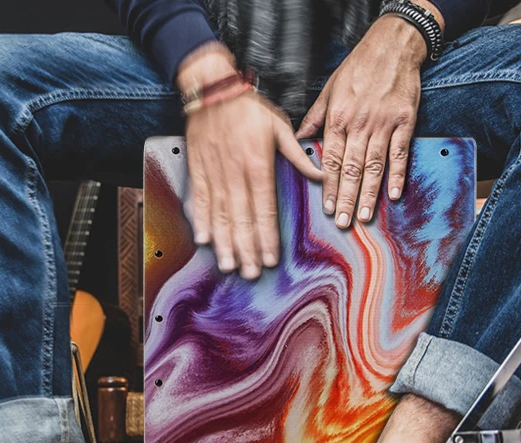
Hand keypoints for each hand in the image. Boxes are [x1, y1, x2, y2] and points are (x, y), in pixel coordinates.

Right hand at [178, 45, 321, 279]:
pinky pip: (199, 200)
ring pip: (219, 215)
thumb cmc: (248, 108)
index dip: (267, 237)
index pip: (264, 210)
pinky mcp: (198, 170)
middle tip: (249, 272)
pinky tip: (204, 239)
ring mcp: (214, 173)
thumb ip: (299, 155)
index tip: (269, 258)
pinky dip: (201, 220)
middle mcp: (235, 173)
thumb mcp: (280, 127)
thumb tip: (322, 173)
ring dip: (224, 242)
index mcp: (258, 165)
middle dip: (246, 249)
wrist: (214, 91)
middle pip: (241, 219)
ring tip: (229, 264)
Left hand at [295, 9, 438, 227]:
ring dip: (369, 194)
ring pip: (374, 165)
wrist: (392, 46)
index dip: (328, 186)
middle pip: (351, 169)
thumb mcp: (328, 89)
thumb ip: (314, 118)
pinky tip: (393, 194)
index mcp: (337, 119)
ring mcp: (383, 124)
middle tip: (342, 222)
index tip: (326, 207)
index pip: (330, 160)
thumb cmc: (358, 67)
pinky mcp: (404, 121)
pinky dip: (397, 175)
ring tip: (364, 216)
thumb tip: (299, 139)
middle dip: (345, 198)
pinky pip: (400, 153)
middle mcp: (359, 124)